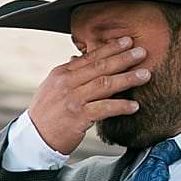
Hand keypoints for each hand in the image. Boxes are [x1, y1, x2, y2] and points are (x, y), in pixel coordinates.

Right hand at [28, 41, 149, 155]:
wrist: (34, 138)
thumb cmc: (47, 114)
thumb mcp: (53, 88)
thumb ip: (70, 75)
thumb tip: (82, 59)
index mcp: (61, 73)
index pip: (90, 57)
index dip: (110, 48)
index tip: (127, 41)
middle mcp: (66, 83)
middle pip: (100, 66)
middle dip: (123, 58)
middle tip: (142, 52)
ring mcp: (72, 99)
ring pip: (105, 84)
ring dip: (127, 79)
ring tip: (145, 75)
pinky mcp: (78, 117)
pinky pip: (105, 109)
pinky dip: (121, 106)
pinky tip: (134, 106)